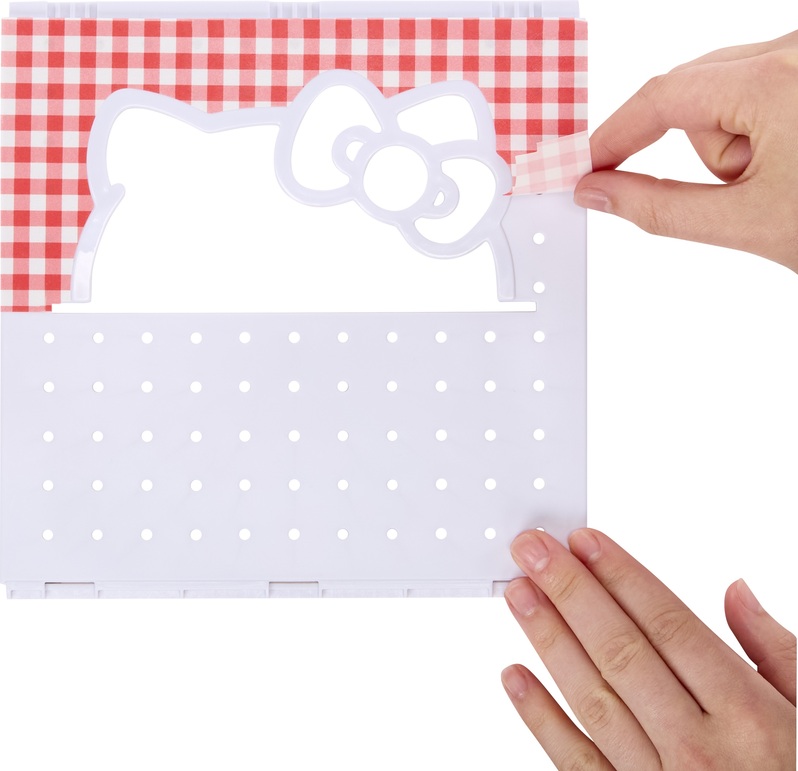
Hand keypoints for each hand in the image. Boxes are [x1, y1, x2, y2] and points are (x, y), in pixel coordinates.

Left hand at [501, 528, 795, 768]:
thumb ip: (777, 653)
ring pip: (592, 697)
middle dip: (570, 591)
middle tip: (532, 550)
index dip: (621, 575)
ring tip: (520, 594)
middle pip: (621, 650)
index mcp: (751, 717)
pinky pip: (576, 762)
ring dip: (548, 639)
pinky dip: (540, 719)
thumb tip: (736, 593)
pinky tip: (515, 676)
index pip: (668, 624)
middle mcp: (701, 749)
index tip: (584, 542)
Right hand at [574, 32, 797, 272]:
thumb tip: (602, 192)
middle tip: (745, 191)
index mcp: (778, 81)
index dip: (614, 135)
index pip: (663, 97)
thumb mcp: (746, 223)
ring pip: (728, 95)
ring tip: (784, 181)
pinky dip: (759, 130)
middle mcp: (797, 50)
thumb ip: (658, 208)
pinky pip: (759, 89)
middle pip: (697, 93)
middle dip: (705, 151)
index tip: (587, 166)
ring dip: (738, 146)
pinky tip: (792, 160)